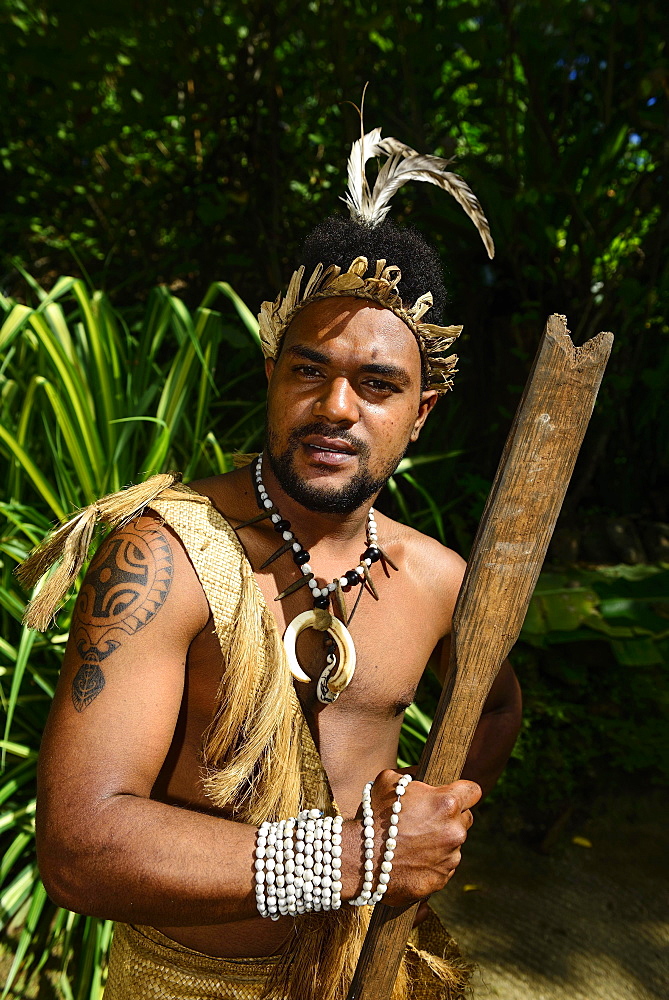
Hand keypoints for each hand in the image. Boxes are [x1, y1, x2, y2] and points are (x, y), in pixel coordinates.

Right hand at [366, 769, 479, 905]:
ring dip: (440, 842)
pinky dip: (432, 863)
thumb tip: (422, 772)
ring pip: (454, 844)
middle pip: (466, 818)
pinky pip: (444, 867)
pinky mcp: (442, 879)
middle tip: (426, 820)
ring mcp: (450, 857)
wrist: (360, 858)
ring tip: (413, 843)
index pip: (473, 791)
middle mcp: (454, 830)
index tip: (455, 794)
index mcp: (447, 803)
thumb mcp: (388, 780)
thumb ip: (412, 774)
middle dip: (450, 818)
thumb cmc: (373, 815)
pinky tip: (412, 860)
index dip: (464, 791)